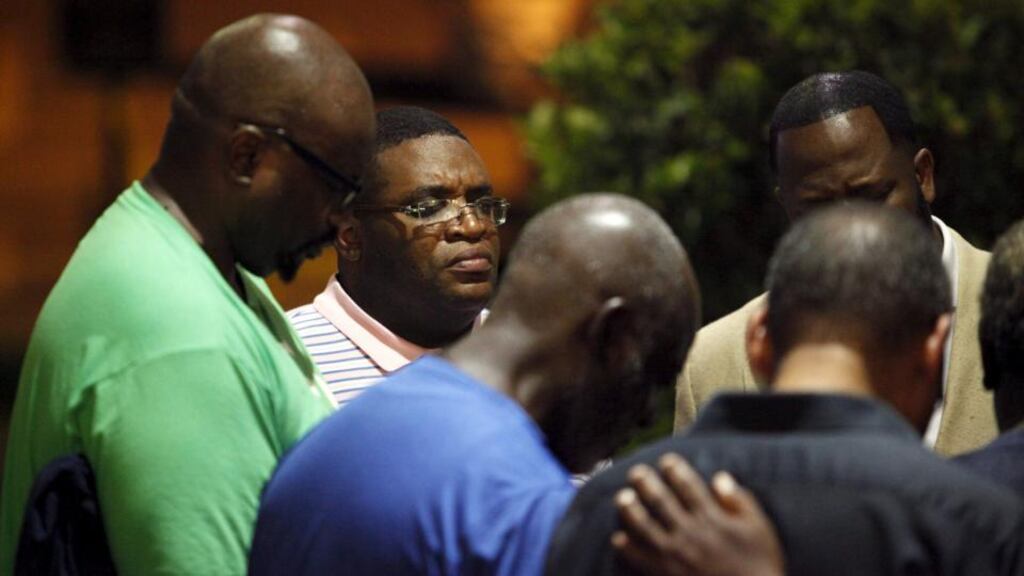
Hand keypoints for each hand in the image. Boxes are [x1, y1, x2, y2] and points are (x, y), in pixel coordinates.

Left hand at [611, 453, 783, 575]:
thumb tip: (719, 477)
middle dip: (645, 483)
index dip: (675, 470)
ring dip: (630, 510)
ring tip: (622, 498)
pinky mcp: (665, 575)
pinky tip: (618, 539)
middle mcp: (690, 533)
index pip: (688, 486)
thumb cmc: (760, 566)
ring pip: (644, 526)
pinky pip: (639, 559)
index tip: (666, 461)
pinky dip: (627, 548)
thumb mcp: (759, 530)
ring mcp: (676, 555)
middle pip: (660, 501)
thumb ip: (740, 501)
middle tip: (636, 473)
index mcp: (712, 518)